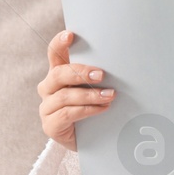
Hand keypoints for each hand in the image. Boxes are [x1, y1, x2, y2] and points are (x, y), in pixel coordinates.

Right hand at [37, 29, 114, 150]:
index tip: (70, 35)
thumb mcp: (99, 87)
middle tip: (102, 74)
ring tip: (110, 95)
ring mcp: (47, 107)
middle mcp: (49, 88)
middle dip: (81, 73)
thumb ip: (101, 74)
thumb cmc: (97, 107)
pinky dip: (87, 110)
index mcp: (59, 73)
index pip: (55, 54)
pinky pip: (66, 114)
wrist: (93, 139)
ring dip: (89, 95)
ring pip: (64, 96)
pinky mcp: (50, 125)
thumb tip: (126, 60)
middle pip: (59, 74)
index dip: (59, 44)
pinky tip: (102, 109)